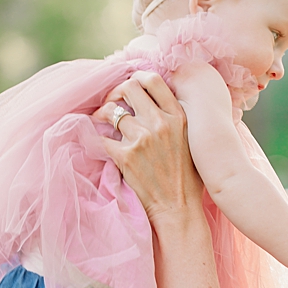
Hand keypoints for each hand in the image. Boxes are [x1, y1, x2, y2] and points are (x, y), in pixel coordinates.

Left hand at [95, 71, 202, 223]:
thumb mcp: (192, 141)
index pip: (153, 80)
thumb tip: (155, 101)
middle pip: (128, 88)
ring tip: (102, 122)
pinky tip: (97, 141)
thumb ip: (176, 119)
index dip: (136, 79)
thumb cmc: (187, 178)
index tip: (130, 89)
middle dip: (115, 93)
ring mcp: (142, 139)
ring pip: (111, 111)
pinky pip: (100, 136)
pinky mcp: (125, 156)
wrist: (179, 208)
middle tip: (112, 104)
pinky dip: (95, 137)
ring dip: (102, 114)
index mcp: (179, 117)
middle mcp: (161, 123)